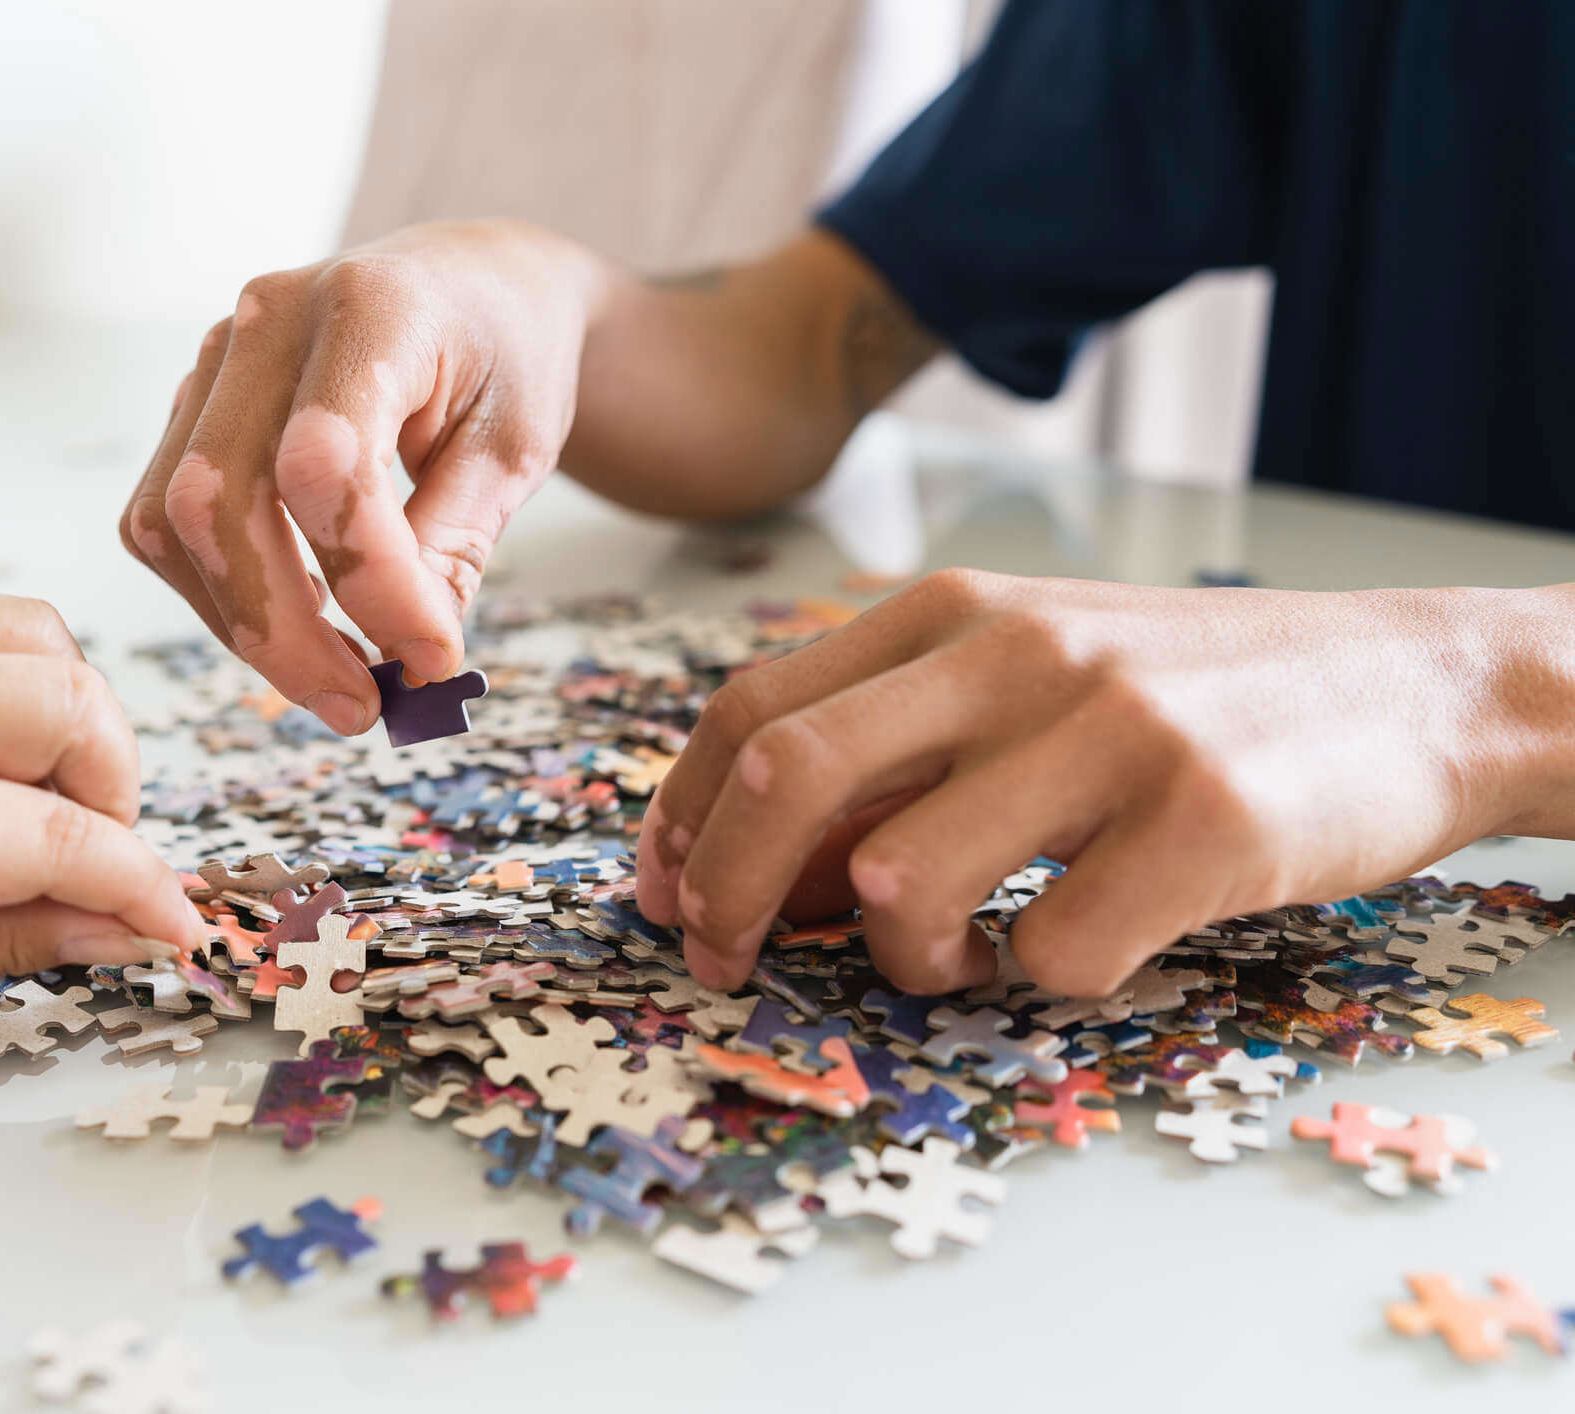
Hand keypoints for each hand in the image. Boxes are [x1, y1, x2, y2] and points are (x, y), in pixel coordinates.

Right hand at [119, 220, 602, 733]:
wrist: (475, 286)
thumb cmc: (506, 358)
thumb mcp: (514, 448)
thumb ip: (453, 546)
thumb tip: (407, 659)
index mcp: (370, 306)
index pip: (326, 462)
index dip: (372, 579)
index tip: (432, 656)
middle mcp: (268, 319)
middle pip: (221, 498)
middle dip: (285, 631)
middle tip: (363, 708)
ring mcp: (214, 359)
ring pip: (176, 520)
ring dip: (246, 624)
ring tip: (338, 676)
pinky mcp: (192, 404)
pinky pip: (166, 520)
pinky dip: (223, 593)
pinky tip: (299, 616)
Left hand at [636, 571, 1566, 993]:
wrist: (1416, 682)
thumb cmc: (1189, 695)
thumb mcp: (1029, 671)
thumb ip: (897, 738)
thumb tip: (763, 868)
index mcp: (954, 609)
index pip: (753, 709)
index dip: (683, 819)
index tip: (666, 897)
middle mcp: (1018, 652)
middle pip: (790, 780)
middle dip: (728, 894)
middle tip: (730, 963)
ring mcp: (1112, 732)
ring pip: (904, 886)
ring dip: (903, 962)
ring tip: (960, 957)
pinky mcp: (1205, 824)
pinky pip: (1052, 954)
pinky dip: (1035, 983)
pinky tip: (1068, 950)